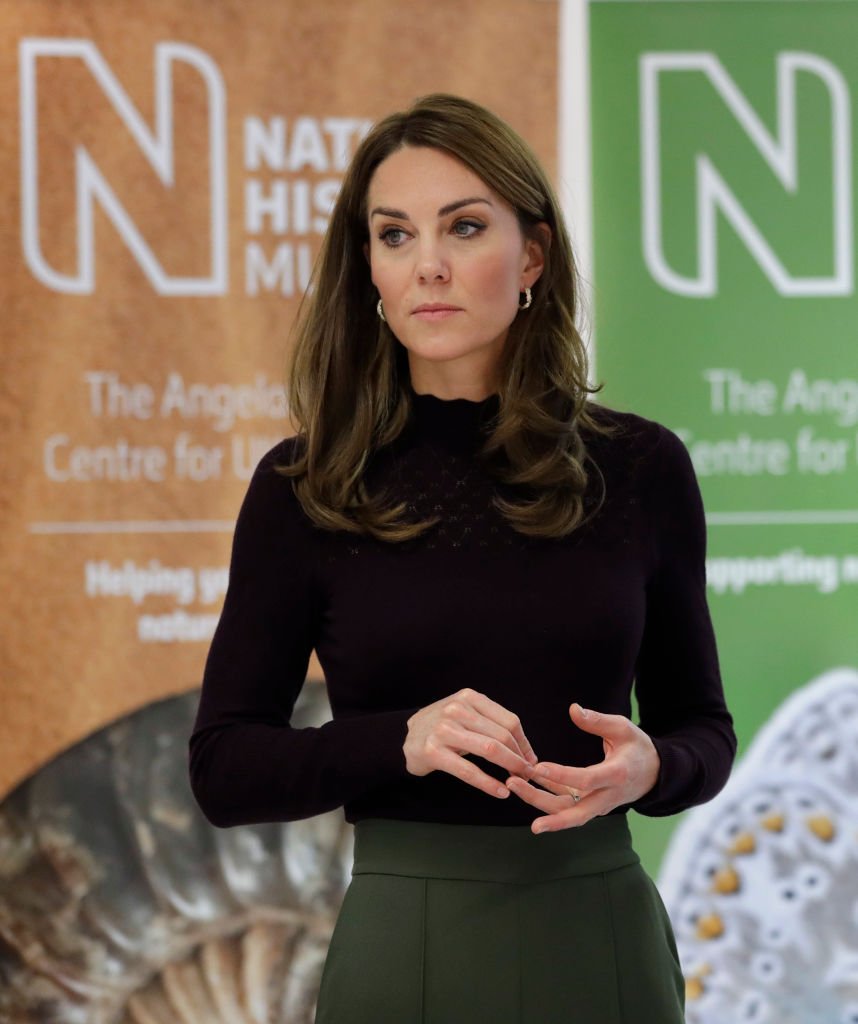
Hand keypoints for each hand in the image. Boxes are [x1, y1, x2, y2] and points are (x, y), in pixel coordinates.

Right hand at [404, 688, 537, 799]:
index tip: (531, 759)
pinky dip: (489, 784)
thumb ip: (491, 724)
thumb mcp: (465, 714)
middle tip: (528, 774)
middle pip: (502, 735)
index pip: (509, 721)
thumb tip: (526, 751)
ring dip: (510, 768)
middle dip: (520, 758)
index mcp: (469, 697)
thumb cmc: (442, 727)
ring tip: (518, 781)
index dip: (524, 743)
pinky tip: (500, 792)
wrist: (405, 737)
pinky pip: (469, 771)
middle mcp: (457, 709)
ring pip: (490, 750)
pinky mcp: (433, 751)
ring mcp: (444, 730)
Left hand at [505, 703, 659, 832]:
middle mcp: (607, 797)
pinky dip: (546, 797)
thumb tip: (573, 710)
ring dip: (538, 802)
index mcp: (617, 775)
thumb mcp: (623, 728)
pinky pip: (566, 805)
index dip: (561, 775)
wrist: (654, 774)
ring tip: (512, 786)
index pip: (586, 780)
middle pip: (574, 811)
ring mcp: (599, 805)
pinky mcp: (590, 805)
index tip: (537, 766)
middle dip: (542, 803)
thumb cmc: (637, 746)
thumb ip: (598, 721)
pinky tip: (525, 784)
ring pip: (566, 812)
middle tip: (514, 788)